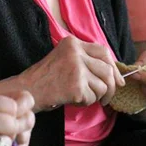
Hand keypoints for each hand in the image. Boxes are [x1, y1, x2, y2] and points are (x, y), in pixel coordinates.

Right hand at [0, 35, 124, 111]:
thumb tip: (114, 75)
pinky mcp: (76, 86)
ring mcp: (76, 68)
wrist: (27, 90)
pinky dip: (85, 103)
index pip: (103, 51)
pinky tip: (72, 100)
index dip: (114, 67)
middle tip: (106, 98)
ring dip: (96, 96)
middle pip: (107, 70)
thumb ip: (85, 60)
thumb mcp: (64, 58)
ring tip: (82, 97)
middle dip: (110, 87)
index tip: (118, 81)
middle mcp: (76, 52)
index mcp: (72, 42)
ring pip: (103, 85)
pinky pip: (92, 98)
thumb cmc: (45, 78)